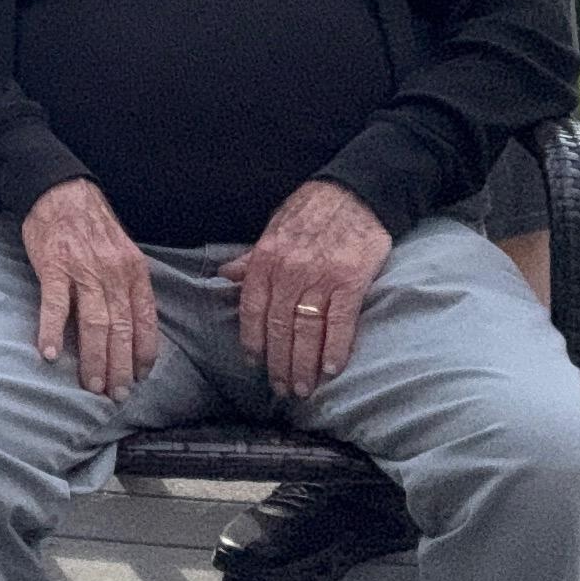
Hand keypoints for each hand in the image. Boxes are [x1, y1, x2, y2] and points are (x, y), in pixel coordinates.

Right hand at [21, 178, 160, 399]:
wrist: (62, 190)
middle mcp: (113, 273)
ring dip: (93, 357)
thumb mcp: (123, 252)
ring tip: (91, 384)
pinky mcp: (54, 265)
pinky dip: (52, 330)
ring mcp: (83, 269)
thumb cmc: (92, 225)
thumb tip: (132, 325)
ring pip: (93, 322)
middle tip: (116, 394)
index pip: (145, 320)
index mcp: (133, 271)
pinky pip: (55, 303)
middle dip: (120, 366)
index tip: (141, 376)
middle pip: (120, 328)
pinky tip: (49, 353)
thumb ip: (128, 286)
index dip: (143, 352)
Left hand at [222, 179, 392, 395]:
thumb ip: (250, 259)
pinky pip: (339, 323)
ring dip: (303, 365)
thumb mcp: (273, 229)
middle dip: (278, 363)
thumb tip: (224, 276)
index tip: (254, 364)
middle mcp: (289, 271)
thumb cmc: (311, 211)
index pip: (252, 309)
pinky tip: (330, 369)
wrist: (355, 192)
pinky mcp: (351, 281)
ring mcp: (320, 278)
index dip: (252, 341)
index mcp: (266, 259)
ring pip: (306, 331)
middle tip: (281, 389)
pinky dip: (334, 349)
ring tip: (302, 388)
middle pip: (279, 327)